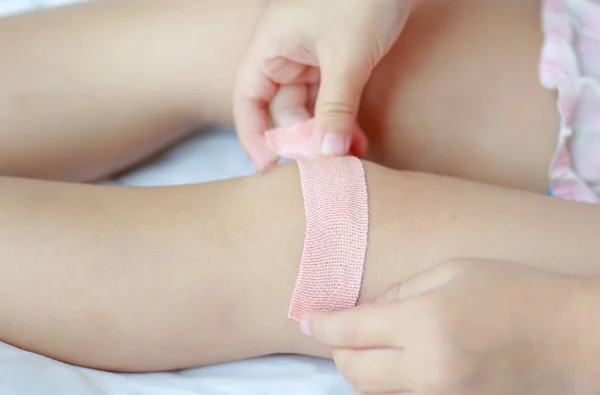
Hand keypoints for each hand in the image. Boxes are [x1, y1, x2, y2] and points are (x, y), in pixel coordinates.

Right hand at [234, 0, 413, 169]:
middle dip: (304, 139)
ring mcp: (311, 58)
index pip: (248, 100)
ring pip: (310, 108)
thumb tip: (328, 154)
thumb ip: (336, 107)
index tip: (270, 167)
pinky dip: (343, 120)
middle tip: (328, 167)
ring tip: (351, 159)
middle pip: (282, 110)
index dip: (254, 135)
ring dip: (328, 134)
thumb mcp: (347, 56)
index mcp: (270, 46)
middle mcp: (285, 54)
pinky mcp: (336, 60)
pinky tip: (359, 142)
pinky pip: (332, 99)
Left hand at [301, 258, 573, 394]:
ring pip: (374, 391)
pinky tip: (400, 360)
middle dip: (338, 351)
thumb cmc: (513, 290)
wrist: (571, 336)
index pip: (350, 331)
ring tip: (370, 343)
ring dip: (362, 368)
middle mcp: (427, 369)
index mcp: (426, 323)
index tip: (305, 317)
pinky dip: (390, 382)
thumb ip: (400, 293)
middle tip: (339, 330)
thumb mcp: (452, 272)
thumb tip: (364, 313)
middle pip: (353, 373)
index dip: (320, 324)